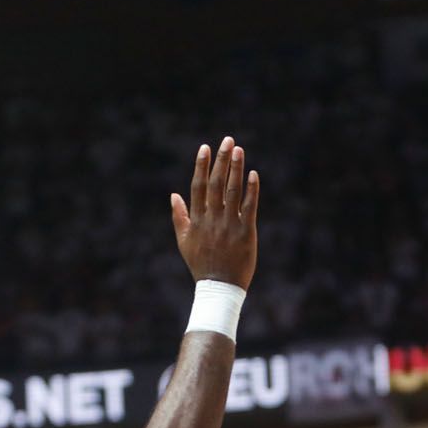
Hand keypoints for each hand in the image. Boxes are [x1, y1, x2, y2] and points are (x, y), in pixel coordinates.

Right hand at [170, 137, 259, 288]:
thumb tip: (174, 194)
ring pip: (232, 191)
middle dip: (222, 160)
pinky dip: (251, 190)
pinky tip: (253, 174)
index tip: (205, 148)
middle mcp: (212, 219)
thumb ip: (179, 216)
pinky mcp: (246, 232)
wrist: (219, 287)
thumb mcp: (184, 241)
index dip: (201, 166)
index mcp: (197, 219)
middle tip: (228, 140)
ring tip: (239, 150)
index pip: (198, 186)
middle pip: (216, 183)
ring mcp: (229, 225)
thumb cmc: (201, 264)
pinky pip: (249, 207)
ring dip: (236, 169)